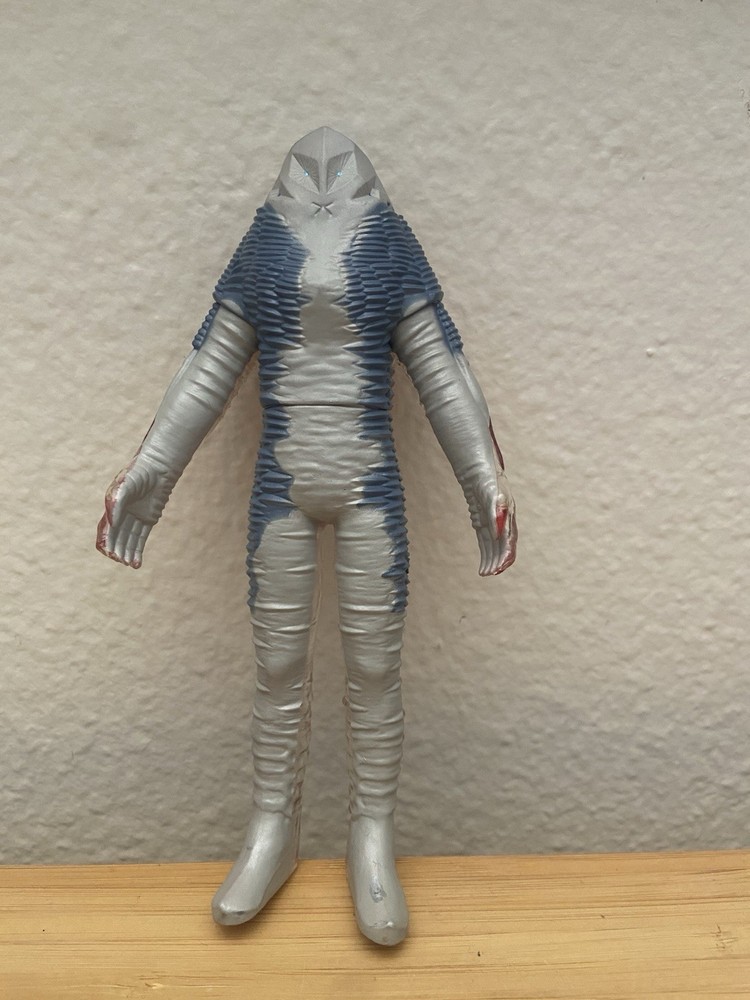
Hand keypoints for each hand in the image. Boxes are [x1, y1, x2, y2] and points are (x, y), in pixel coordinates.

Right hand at [96, 453, 173, 567]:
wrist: (159, 467)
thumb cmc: (139, 473)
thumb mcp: (124, 486)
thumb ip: (116, 503)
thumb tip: (112, 523)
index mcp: (112, 507)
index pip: (106, 530)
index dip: (107, 542)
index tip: (110, 552)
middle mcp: (122, 513)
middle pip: (116, 537)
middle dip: (117, 550)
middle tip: (120, 560)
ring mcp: (135, 516)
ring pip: (128, 540)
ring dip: (127, 553)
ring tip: (130, 564)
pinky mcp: (148, 518)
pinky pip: (141, 537)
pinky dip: (137, 550)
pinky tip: (136, 563)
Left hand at [469, 476, 516, 576]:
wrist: (480, 472)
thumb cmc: (489, 482)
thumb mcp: (494, 495)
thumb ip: (496, 514)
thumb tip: (498, 535)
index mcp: (509, 518)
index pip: (509, 542)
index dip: (504, 556)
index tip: (498, 568)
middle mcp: (503, 524)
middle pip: (502, 548)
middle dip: (497, 563)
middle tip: (488, 574)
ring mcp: (494, 525)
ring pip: (494, 549)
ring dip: (491, 562)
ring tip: (484, 574)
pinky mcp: (484, 525)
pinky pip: (486, 544)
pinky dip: (485, 556)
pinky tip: (482, 567)